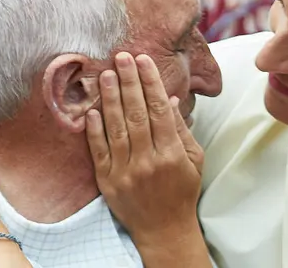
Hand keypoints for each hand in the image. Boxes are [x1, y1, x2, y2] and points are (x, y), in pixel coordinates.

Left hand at [85, 52, 203, 245]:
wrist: (164, 230)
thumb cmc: (183, 191)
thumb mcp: (194, 160)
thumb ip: (182, 129)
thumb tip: (170, 98)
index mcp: (172, 153)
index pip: (160, 110)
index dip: (151, 82)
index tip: (144, 60)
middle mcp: (148, 161)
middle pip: (136, 114)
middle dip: (129, 82)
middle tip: (122, 57)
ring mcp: (126, 171)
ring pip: (116, 128)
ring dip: (111, 98)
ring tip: (106, 75)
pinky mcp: (108, 181)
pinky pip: (99, 150)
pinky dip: (95, 129)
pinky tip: (92, 109)